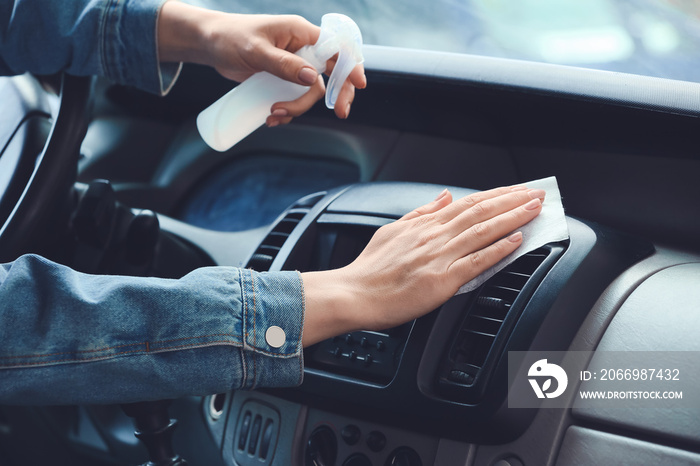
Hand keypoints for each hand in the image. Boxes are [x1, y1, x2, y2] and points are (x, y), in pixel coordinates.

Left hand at [157, 2, 365, 123]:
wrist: (209, 45)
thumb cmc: (230, 38)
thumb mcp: (255, 50)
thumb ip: (283, 64)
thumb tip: (312, 78)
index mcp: (301, 33)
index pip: (336, 48)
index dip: (351, 65)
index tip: (359, 84)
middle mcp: (302, 49)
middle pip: (332, 74)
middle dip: (337, 95)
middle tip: (341, 114)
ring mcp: (293, 66)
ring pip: (311, 92)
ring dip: (298, 109)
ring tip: (274, 116)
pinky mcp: (282, 80)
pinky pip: (295, 99)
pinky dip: (287, 112)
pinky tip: (270, 118)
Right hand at [301, 185, 544, 345]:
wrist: (354, 294)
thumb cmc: (369, 269)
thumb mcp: (392, 230)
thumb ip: (420, 212)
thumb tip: (442, 195)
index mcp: (424, 225)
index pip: (467, 203)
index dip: (496, 194)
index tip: (517, 189)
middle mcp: (434, 236)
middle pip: (481, 212)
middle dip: (512, 200)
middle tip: (538, 193)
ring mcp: (439, 257)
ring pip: (483, 231)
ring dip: (512, 218)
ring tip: (534, 210)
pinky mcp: (442, 280)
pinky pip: (476, 262)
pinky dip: (498, 249)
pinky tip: (516, 240)